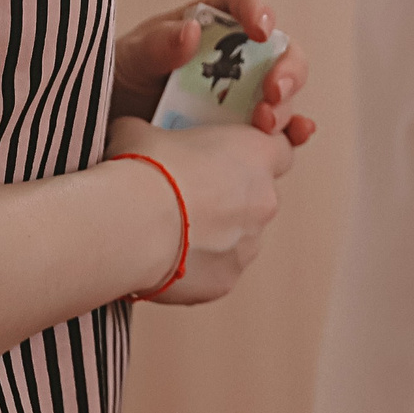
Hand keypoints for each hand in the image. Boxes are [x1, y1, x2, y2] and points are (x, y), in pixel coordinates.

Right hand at [106, 117, 294, 303]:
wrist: (133, 224)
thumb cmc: (146, 170)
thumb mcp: (141, 132)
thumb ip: (152, 133)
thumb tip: (135, 135)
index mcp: (254, 154)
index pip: (280, 149)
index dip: (255, 155)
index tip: (229, 159)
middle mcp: (263, 200)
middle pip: (255, 198)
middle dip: (226, 198)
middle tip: (185, 197)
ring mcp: (249, 244)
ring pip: (237, 238)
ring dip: (212, 235)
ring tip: (169, 231)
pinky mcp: (227, 280)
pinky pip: (216, 270)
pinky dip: (196, 266)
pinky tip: (164, 257)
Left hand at [113, 0, 316, 144]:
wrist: (109, 129)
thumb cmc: (120, 80)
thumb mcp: (130, 58)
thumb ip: (157, 44)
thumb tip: (192, 31)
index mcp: (209, 24)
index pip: (243, 3)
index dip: (257, 10)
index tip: (260, 30)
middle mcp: (235, 57)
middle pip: (279, 51)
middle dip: (286, 69)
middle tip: (272, 91)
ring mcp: (243, 95)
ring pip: (284, 93)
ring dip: (286, 106)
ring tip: (263, 123)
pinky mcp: (244, 131)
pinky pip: (279, 130)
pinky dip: (294, 132)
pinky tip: (297, 134)